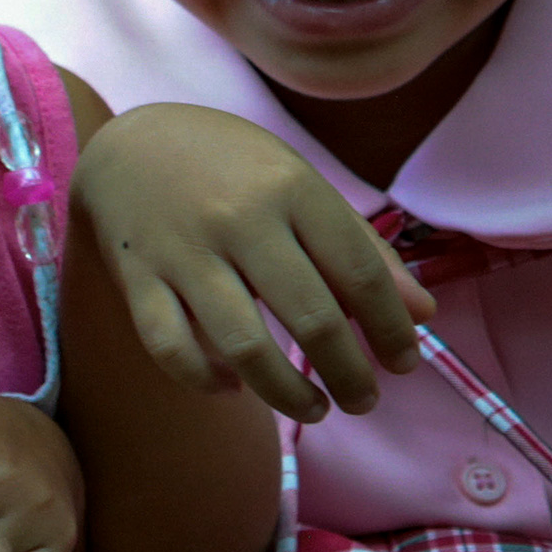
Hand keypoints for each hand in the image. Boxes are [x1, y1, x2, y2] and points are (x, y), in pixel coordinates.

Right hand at [77, 102, 430, 420]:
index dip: (391, 330)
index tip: (403, 365)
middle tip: (363, 401)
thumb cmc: (234, 169)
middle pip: (311, 318)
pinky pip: (171, 348)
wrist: (130, 142)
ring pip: (243, 345)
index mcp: (290, 190)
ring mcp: (182, 251)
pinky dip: (205, 380)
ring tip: (314, 409)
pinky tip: (233, 386)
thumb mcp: (302, 186)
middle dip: (350, 374)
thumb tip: (422, 314)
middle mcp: (238, 220)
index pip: (360, 274)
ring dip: (288, 393)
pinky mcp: (137, 277)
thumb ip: (361, 248)